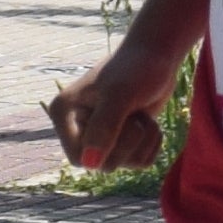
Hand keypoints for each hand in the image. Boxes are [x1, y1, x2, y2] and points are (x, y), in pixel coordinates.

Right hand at [46, 45, 176, 174]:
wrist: (158, 57)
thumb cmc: (135, 68)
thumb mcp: (120, 94)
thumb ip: (104, 127)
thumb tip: (90, 164)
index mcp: (64, 115)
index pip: (79, 158)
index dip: (106, 150)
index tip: (124, 123)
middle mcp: (78, 130)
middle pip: (103, 165)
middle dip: (128, 142)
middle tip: (134, 115)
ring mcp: (102, 138)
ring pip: (125, 165)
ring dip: (144, 140)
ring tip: (142, 114)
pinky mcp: (124, 142)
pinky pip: (141, 162)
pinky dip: (153, 144)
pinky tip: (150, 122)